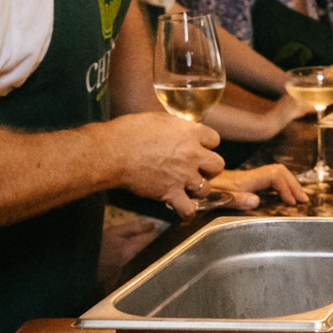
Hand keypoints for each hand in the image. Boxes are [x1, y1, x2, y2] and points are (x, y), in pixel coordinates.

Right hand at [103, 111, 223, 215]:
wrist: (114, 151)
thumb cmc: (130, 132)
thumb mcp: (160, 120)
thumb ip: (178, 128)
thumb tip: (183, 133)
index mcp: (191, 132)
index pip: (215, 140)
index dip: (206, 145)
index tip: (198, 148)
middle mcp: (192, 153)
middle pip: (218, 164)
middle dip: (208, 168)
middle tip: (196, 170)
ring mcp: (184, 175)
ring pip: (206, 188)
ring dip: (198, 190)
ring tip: (186, 188)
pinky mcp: (171, 193)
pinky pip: (189, 210)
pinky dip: (186, 212)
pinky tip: (182, 209)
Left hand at [206, 163, 307, 208]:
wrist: (185, 182)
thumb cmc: (198, 193)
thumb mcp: (215, 198)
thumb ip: (235, 199)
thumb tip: (257, 201)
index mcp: (244, 180)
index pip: (274, 176)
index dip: (286, 187)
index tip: (292, 203)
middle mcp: (246, 177)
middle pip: (278, 172)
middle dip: (293, 185)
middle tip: (303, 200)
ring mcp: (244, 180)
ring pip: (273, 174)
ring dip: (288, 184)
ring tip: (297, 198)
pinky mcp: (240, 184)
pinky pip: (265, 181)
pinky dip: (278, 187)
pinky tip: (280, 197)